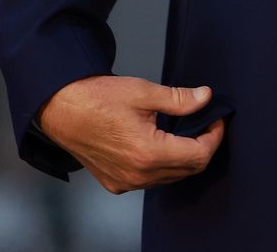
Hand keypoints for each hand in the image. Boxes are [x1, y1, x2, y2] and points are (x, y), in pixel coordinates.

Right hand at [36, 75, 225, 193]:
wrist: (61, 109)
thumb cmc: (97, 98)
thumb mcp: (143, 92)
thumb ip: (179, 100)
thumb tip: (206, 98)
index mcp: (147, 153)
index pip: (199, 155)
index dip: (214, 137)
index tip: (216, 119)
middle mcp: (137, 174)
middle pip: (188, 169)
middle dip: (202, 147)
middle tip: (205, 123)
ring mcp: (125, 182)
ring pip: (171, 177)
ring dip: (184, 157)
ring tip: (183, 132)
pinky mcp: (116, 183)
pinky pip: (151, 180)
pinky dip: (164, 165)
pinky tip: (161, 144)